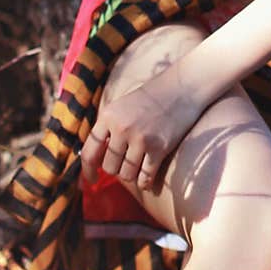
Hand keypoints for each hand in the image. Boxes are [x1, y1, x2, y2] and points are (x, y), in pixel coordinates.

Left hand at [80, 77, 202, 190]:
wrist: (183, 87)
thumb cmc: (152, 97)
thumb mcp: (122, 106)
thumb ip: (107, 128)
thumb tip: (95, 158)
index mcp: (108, 116)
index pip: (89, 152)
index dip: (88, 171)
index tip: (93, 180)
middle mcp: (121, 128)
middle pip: (109, 166)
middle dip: (117, 169)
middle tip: (126, 162)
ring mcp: (141, 138)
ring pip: (127, 174)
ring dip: (132, 175)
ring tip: (138, 167)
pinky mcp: (159, 147)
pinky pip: (145, 176)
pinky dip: (145, 182)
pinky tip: (147, 180)